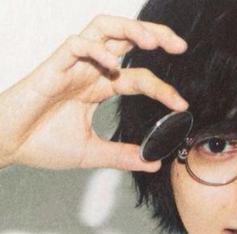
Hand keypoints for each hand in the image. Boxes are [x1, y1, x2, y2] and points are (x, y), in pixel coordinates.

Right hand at [0, 15, 187, 171]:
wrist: (9, 146)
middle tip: (179, 46)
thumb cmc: (42, 144)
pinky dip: (96, 50)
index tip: (181, 104)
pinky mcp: (52, 67)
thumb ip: (122, 156)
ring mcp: (71, 66)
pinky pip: (76, 45)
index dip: (161, 88)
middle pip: (124, 38)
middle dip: (154, 35)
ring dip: (130, 30)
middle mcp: (87, 71)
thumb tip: (152, 162)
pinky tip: (113, 65)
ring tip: (154, 41)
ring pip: (103, 29)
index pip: (136, 78)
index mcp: (96, 88)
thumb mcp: (92, 153)